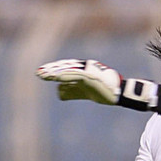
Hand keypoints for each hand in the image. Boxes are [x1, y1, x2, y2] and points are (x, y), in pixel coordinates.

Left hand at [36, 59, 158, 110]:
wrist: (120, 94)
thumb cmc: (105, 92)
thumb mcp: (85, 91)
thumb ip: (72, 91)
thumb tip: (58, 92)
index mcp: (84, 70)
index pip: (66, 68)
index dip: (54, 70)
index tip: (43, 73)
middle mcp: (85, 67)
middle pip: (65, 67)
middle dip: (52, 70)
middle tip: (39, 73)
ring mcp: (89, 70)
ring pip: (68, 69)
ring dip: (55, 72)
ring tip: (43, 75)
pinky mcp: (91, 75)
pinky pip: (75, 74)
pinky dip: (64, 75)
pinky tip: (55, 77)